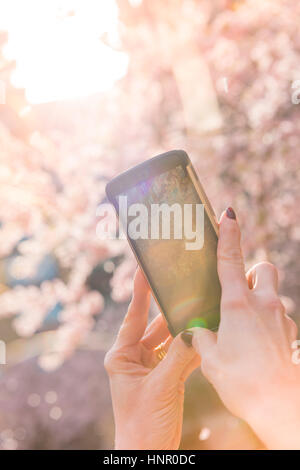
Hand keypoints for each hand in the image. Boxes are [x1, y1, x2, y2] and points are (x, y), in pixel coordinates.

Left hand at [104, 268, 199, 449]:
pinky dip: (191, 348)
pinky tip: (204, 337)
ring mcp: (150, 366)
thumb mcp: (161, 387)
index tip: (144, 268)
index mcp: (121, 355)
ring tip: (201, 311)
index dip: (140, 292)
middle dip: (171, 312)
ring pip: (169, 340)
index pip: (133, 317)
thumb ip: (179, 358)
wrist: (148, 451)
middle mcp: (134, 357)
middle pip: (155, 326)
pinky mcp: (164, 376)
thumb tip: (195, 332)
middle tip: (187, 290)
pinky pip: (178, 355)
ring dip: (184, 330)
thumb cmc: (142, 423)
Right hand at [192, 207, 299, 448]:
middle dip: (251, 272)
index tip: (229, 213)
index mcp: (239, 305)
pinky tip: (255, 345)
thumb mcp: (211, 360)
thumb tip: (197, 331)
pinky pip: (278, 317)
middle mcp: (264, 305)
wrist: (282, 407)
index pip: (231, 260)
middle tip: (236, 290)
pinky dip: (266, 322)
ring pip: (271, 294)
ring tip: (242, 327)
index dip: (229, 235)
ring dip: (259, 300)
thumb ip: (202, 338)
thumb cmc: (243, 383)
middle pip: (263, 269)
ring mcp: (281, 318)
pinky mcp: (291, 334)